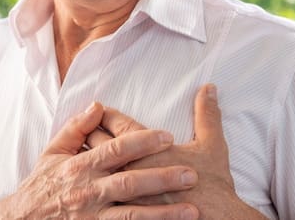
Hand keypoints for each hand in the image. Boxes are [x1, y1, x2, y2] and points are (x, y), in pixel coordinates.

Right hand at [0, 102, 199, 219]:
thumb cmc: (40, 187)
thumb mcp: (52, 153)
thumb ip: (76, 128)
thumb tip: (98, 105)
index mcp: (79, 167)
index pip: (115, 151)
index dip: (142, 142)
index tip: (168, 136)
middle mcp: (87, 192)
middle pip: (129, 183)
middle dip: (162, 178)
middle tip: (191, 174)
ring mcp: (92, 218)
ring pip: (132, 215)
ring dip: (164, 213)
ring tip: (192, 210)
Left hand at [87, 84, 266, 218]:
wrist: (215, 219)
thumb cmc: (213, 185)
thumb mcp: (212, 145)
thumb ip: (207, 115)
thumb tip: (209, 88)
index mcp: (147, 149)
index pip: (118, 126)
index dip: (108, 116)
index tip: (101, 110)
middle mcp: (132, 169)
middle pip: (101, 147)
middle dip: (91, 136)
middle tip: (83, 129)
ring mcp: (127, 194)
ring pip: (98, 173)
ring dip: (88, 163)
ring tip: (80, 157)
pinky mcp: (127, 211)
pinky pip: (106, 200)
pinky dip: (97, 192)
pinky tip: (93, 188)